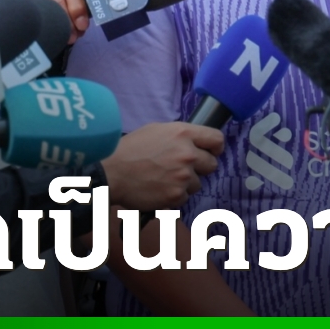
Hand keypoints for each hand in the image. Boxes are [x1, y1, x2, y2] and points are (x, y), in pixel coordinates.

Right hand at [102, 122, 223, 208]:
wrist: (112, 172)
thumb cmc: (130, 150)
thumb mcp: (156, 130)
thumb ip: (179, 136)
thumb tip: (194, 142)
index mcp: (183, 133)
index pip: (217, 139)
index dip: (215, 147)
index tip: (210, 152)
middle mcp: (187, 154)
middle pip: (212, 165)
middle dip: (200, 168)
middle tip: (183, 168)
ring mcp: (183, 176)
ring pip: (198, 184)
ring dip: (186, 183)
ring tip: (165, 179)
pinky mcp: (176, 195)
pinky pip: (184, 198)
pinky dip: (174, 196)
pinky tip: (159, 189)